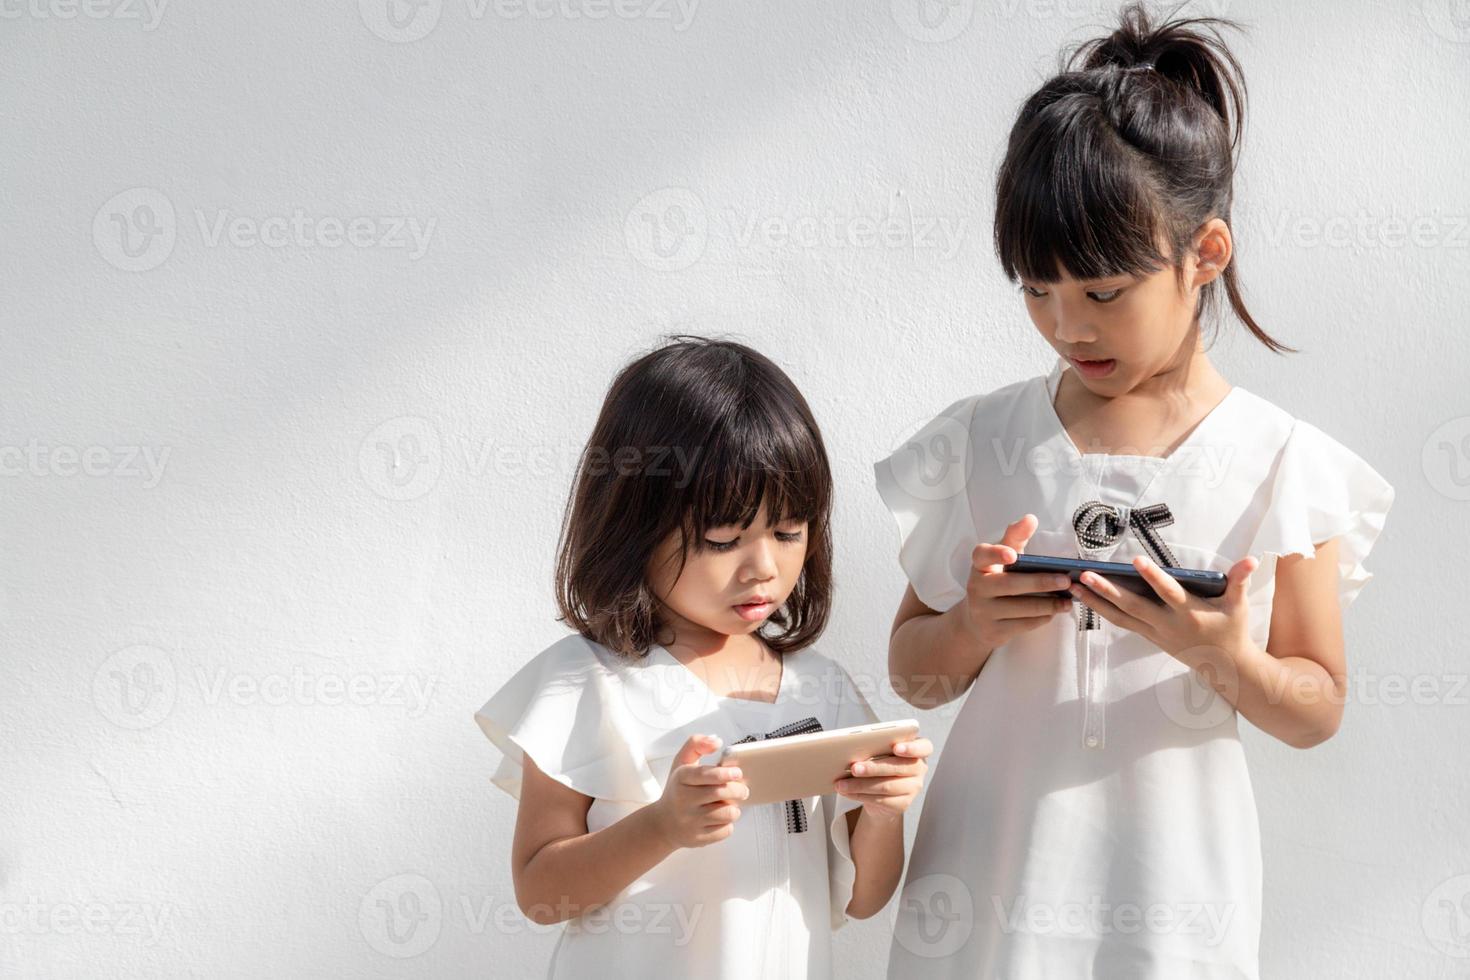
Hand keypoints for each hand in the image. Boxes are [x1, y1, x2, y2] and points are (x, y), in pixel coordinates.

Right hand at [650, 734, 748, 848]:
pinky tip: (720, 819)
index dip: (724, 773)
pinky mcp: (698, 839)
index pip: (703, 774)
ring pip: (726, 813)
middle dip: (738, 790)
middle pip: (720, 793)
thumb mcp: (681, 763)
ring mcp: (690, 822)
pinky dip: (728, 824)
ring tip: (729, 804)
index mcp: (680, 779)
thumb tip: (717, 741)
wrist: (664, 823)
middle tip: (743, 790)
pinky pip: (725, 831)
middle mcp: (683, 801)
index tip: (738, 773)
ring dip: (734, 808)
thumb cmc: (678, 789)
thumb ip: (696, 744)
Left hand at [833, 736, 932, 822]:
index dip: (912, 747)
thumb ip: (876, 747)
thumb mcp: (881, 752)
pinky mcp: (903, 804)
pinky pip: (880, 800)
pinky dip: (860, 795)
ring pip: (886, 786)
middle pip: (898, 767)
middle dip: (873, 767)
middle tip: (853, 767)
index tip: (896, 747)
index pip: (924, 747)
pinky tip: (847, 792)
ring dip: (860, 785)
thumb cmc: (881, 763)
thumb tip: (852, 749)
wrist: (884, 793)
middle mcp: (919, 769)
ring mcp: (913, 788)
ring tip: (841, 783)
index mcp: (918, 750)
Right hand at [954, 513, 1074, 651]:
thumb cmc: (996, 582)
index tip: (1013, 555)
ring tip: (1068, 600)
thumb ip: (1015, 538)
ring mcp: (983, 611)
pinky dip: (1042, 618)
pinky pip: (1023, 625)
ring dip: (1048, 604)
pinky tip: (1055, 612)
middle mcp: (977, 587)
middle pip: (1010, 585)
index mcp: (979, 565)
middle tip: (1065, 580)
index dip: (996, 554)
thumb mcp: (1002, 559)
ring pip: (1020, 608)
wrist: (976, 620)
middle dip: (1041, 582)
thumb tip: (1030, 518)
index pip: (982, 555)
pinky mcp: (994, 631)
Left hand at [1070, 554, 1259, 668]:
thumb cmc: (1231, 630)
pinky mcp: (1149, 637)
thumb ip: (1239, 581)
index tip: (1135, 560)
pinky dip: (1103, 612)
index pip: (1168, 592)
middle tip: (1084, 575)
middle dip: (1106, 591)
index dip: (1153, 576)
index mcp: (1189, 613)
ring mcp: (1155, 633)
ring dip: (1096, 602)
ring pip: (1121, 617)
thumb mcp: (1238, 605)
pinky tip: (1086, 599)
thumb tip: (1253, 560)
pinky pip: (1122, 623)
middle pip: (1132, 607)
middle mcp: (1167, 624)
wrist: (1225, 666)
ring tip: (1074, 586)